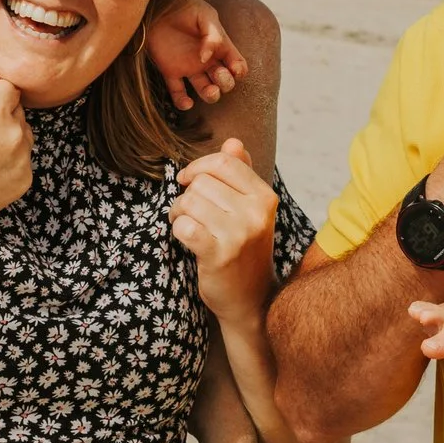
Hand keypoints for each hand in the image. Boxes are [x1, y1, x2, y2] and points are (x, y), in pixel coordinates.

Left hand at [147, 0, 247, 111]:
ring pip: (206, 90)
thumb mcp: (204, 14)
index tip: (235, 69)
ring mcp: (189, 67)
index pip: (237, 64)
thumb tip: (207, 58)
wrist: (156, 5)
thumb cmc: (184, 6)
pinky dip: (182, 103)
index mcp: (219, 46)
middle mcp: (207, 60)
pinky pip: (178, 93)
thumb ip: (212, 35)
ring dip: (212, 95)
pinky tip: (186, 103)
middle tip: (219, 74)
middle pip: (225, 81)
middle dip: (226, 82)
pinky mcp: (170, 71)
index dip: (239, 70)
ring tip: (210, 91)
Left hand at [170, 138, 277, 324]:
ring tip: (189, 226)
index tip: (188, 180)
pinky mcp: (219, 255)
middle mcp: (256, 213)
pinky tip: (187, 239)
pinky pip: (183, 226)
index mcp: (265, 197)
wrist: (251, 300)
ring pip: (189, 202)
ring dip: (179, 213)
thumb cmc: (246, 250)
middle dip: (187, 194)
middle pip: (201, 182)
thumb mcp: (251, 210)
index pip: (224, 162)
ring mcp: (239, 235)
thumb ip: (242, 174)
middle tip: (190, 213)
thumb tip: (233, 142)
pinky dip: (177, 230)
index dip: (198, 167)